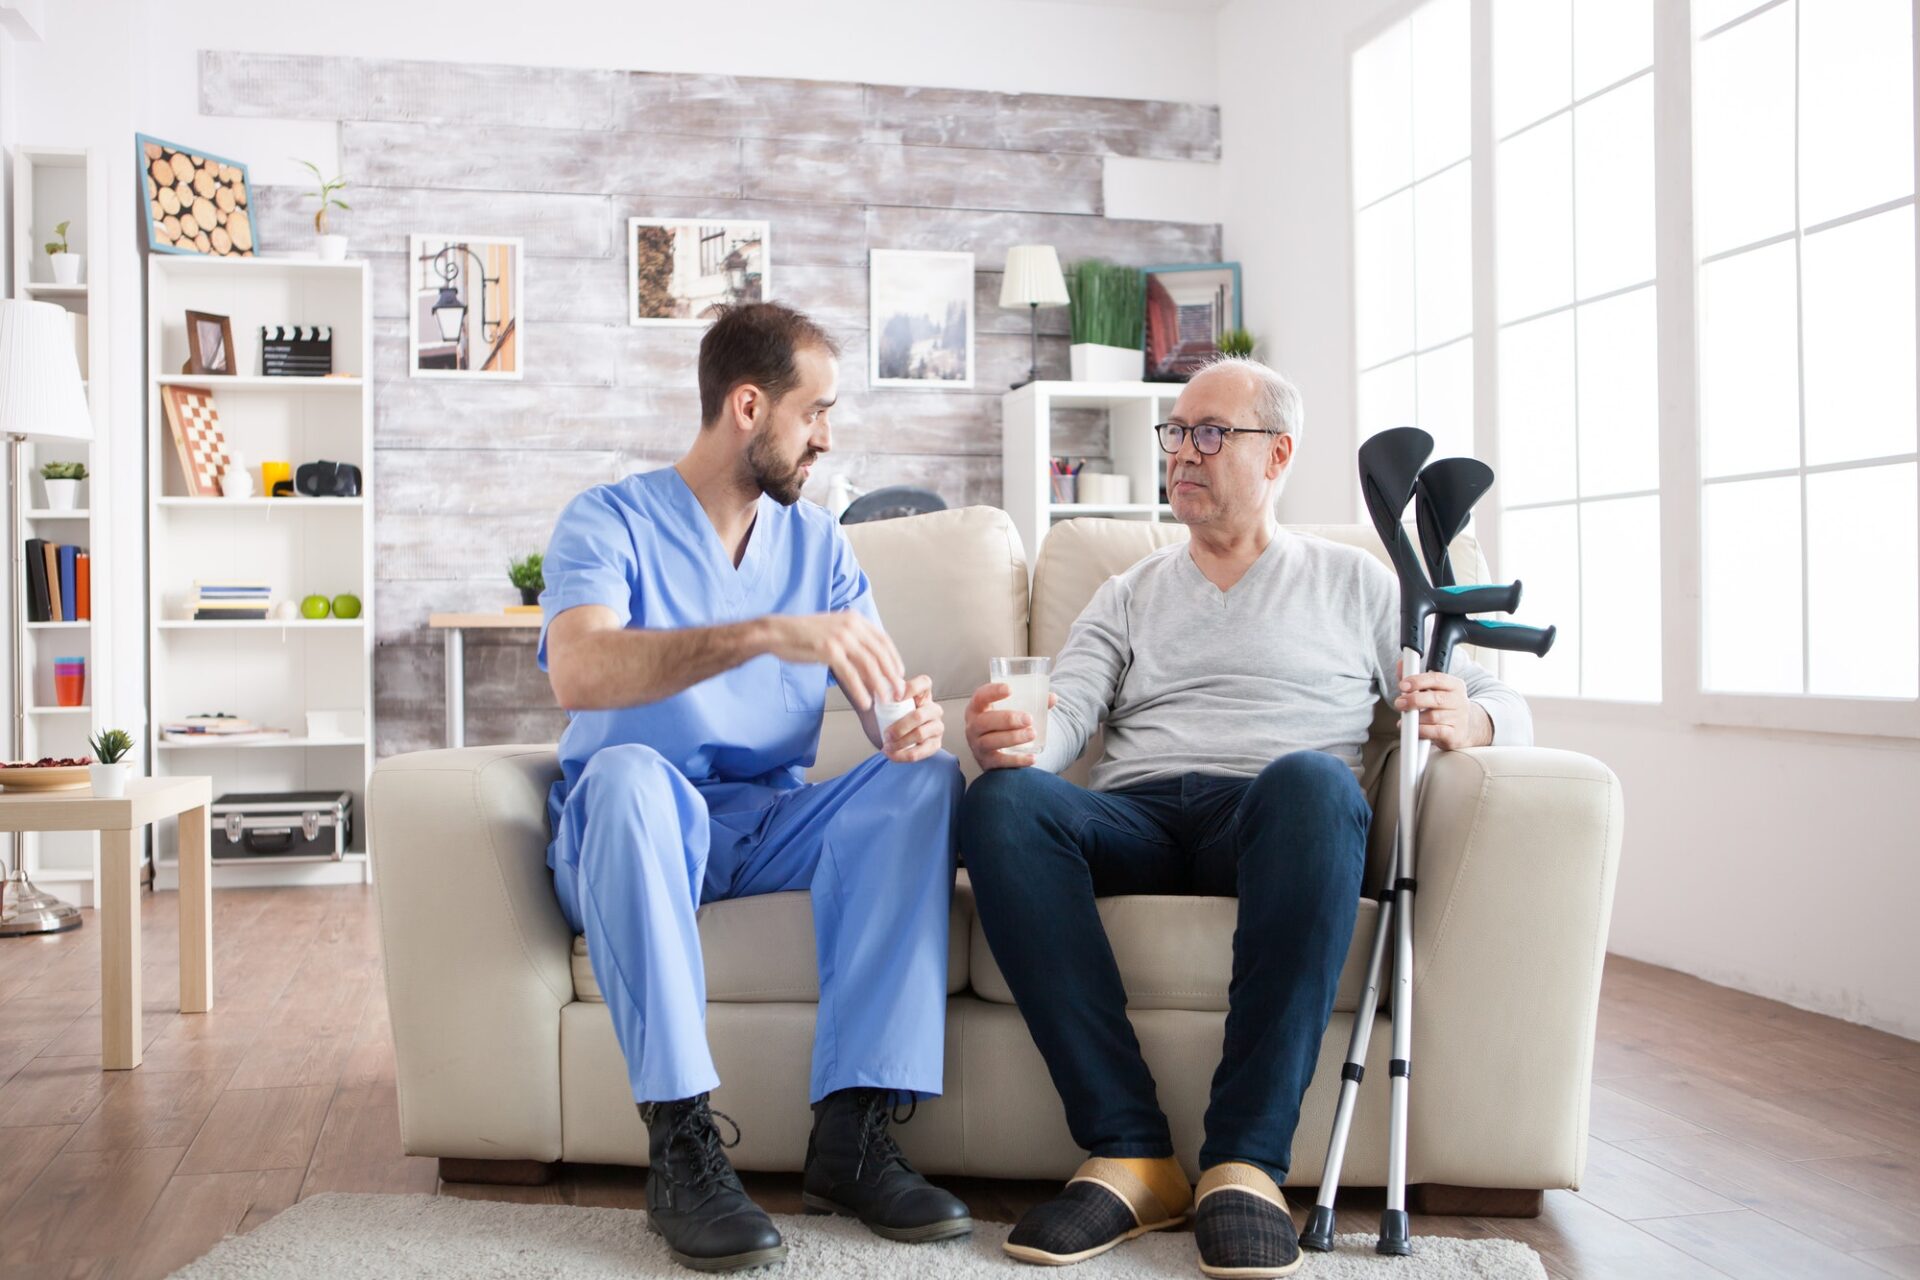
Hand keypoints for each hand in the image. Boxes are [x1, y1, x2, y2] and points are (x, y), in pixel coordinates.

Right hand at [767, 612, 903, 710]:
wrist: (778, 632)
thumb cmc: (803, 634)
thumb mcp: (833, 630)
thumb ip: (851, 640)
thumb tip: (867, 663)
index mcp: (854, 619)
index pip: (883, 640)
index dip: (894, 658)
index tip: (899, 673)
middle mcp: (851, 626)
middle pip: (880, 654)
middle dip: (892, 675)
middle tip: (898, 691)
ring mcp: (841, 637)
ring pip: (869, 665)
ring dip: (880, 685)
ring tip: (885, 700)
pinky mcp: (829, 651)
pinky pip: (851, 675)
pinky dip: (860, 690)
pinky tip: (865, 701)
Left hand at [880, 675, 945, 762]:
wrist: (882, 737)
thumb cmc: (881, 715)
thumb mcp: (879, 701)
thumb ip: (877, 690)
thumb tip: (874, 685)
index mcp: (922, 693)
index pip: (924, 683)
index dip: (911, 689)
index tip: (894, 698)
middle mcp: (932, 709)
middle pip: (920, 715)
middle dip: (899, 727)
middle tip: (885, 734)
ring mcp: (936, 727)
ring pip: (920, 734)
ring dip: (899, 742)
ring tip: (886, 745)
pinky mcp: (934, 745)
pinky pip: (921, 752)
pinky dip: (902, 755)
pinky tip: (890, 754)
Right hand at [964, 682, 1057, 771]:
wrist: (997, 751)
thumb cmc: (1004, 725)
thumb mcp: (1013, 711)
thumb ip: (1033, 703)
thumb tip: (1053, 698)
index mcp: (977, 709)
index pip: (980, 697)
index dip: (992, 692)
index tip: (1010, 689)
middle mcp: (973, 727)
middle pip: (984, 721)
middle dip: (1007, 719)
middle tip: (1029, 719)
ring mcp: (977, 745)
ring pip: (990, 741)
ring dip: (1012, 738)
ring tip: (1032, 734)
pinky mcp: (986, 762)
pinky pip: (999, 762)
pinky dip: (1016, 760)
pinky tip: (1032, 758)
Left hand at [1394, 663, 1492, 750]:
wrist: (1464, 728)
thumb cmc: (1444, 706)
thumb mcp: (1433, 690)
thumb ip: (1416, 679)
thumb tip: (1402, 664)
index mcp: (1455, 685)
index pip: (1437, 679)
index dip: (1418, 681)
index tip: (1402, 685)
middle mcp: (1459, 700)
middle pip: (1436, 698)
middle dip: (1413, 700)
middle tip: (1399, 703)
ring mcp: (1459, 718)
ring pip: (1433, 717)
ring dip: (1415, 718)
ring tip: (1405, 718)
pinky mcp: (1455, 734)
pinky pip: (1436, 732)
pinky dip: (1422, 730)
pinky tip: (1414, 729)